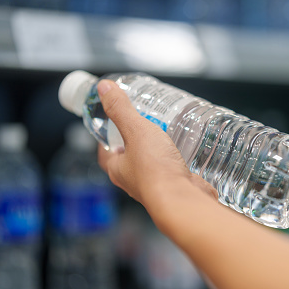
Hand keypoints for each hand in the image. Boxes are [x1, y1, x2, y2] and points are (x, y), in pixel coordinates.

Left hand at [96, 79, 216, 205]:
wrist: (183, 199)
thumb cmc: (156, 170)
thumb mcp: (136, 131)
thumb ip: (121, 110)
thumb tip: (103, 89)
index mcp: (118, 169)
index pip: (105, 153)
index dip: (106, 139)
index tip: (111, 126)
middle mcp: (134, 180)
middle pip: (129, 158)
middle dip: (134, 142)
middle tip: (142, 124)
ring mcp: (156, 184)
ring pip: (152, 164)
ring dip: (156, 150)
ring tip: (165, 132)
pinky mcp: (175, 185)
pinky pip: (171, 169)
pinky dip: (175, 158)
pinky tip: (184, 148)